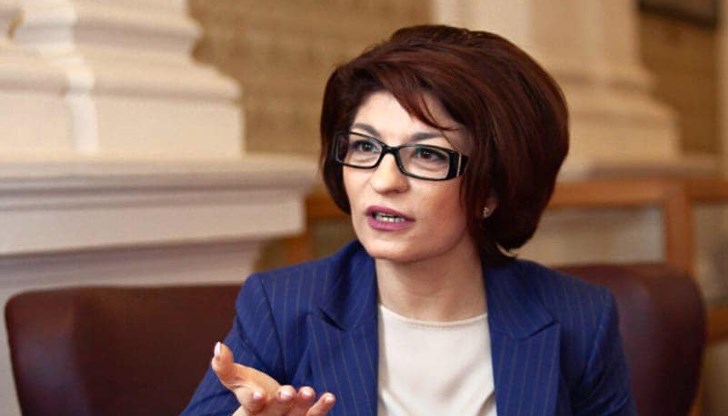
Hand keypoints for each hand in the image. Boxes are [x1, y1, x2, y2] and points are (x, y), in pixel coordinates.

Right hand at [212, 342, 335, 415]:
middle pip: (274, 411)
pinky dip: (321, 407)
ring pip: (295, 415)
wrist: (272, 410)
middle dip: (281, 402)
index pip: (248, 405)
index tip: (259, 395)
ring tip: (308, 391)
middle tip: (288, 392)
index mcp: (250, 409)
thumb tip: (218, 346)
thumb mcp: (237, 379)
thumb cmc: (253, 391)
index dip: (252, 400)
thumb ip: (225, 366)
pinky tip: (329, 397)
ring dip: (303, 404)